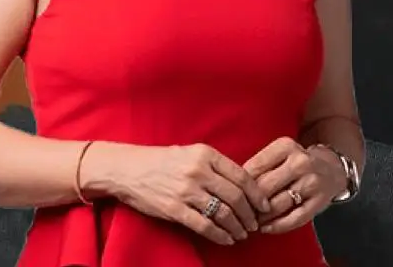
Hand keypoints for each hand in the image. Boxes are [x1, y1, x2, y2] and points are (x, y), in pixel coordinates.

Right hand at [88, 142, 271, 245]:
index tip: (265, 205)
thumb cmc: (163, 160)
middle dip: (250, 214)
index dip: (257, 194)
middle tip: (255, 224)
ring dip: (237, 227)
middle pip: (236, 197)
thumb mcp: (193, 152)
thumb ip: (217, 165)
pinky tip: (226, 239)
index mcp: (207, 155)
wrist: (127, 169)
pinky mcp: (174, 209)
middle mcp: (199, 172)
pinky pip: (204, 225)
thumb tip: (244, 183)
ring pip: (223, 213)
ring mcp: (186, 191)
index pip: (242, 176)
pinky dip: (219, 235)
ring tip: (242, 234)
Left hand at [242, 137, 343, 233]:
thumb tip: (232, 189)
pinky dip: (277, 226)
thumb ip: (258, 167)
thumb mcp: (279, 155)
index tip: (232, 196)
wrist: (332, 168)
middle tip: (239, 213)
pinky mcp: (320, 201)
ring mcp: (312, 182)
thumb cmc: (296, 163)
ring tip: (251, 222)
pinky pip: (294, 218)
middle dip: (249, 204)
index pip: (254, 167)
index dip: (239, 186)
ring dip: (261, 218)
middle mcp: (301, 162)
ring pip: (277, 205)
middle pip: (264, 187)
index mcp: (286, 146)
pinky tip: (267, 228)